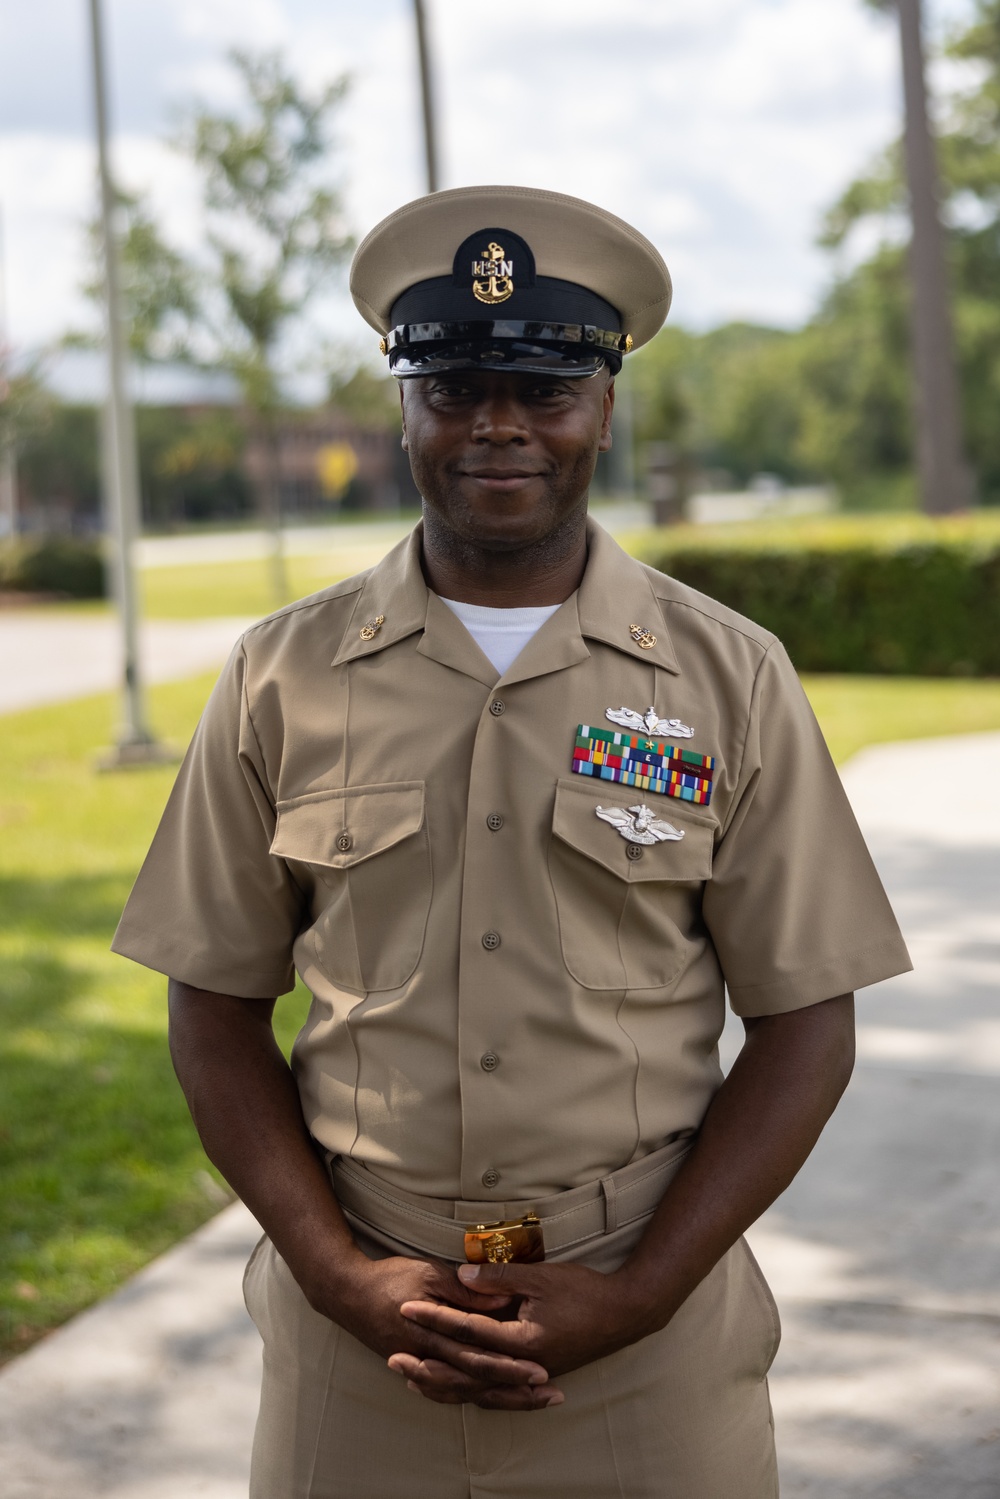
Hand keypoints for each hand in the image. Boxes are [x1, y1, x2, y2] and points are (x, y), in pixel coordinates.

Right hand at [313, 1251, 563, 1409]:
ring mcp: (420, 1365)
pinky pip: (444, 1391)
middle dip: (514, 1390)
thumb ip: (464, 1292)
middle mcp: (428, 1357)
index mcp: (433, 1334)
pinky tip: (488, 1398)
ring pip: (464, 1392)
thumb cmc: (390, 1278)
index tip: (540, 1371)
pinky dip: (469, 1397)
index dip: (510, 1366)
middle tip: (547, 1393)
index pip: (479, 1356)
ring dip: (499, 1397)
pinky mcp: (415, 1366)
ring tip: (530, 1400)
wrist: (347, 1293)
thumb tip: (500, 1304)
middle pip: (477, 1382)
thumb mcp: (429, 1273)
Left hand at [392, 1260, 651, 1402]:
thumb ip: (500, 1278)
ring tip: (410, 1373)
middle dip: (427, 1358)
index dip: (436, 1317)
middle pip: (466, 1369)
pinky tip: (450, 1381)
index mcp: (523, 1341)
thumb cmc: (585, 1292)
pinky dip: (467, 1386)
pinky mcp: (532, 1375)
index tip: (406, 1307)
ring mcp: (528, 1375)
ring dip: (442, 1380)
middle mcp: (522, 1366)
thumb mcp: (541, 1278)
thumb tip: (461, 1274)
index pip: (469, 1331)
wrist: (625, 1314)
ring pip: (477, 1387)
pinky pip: (492, 1388)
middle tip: (393, 1350)